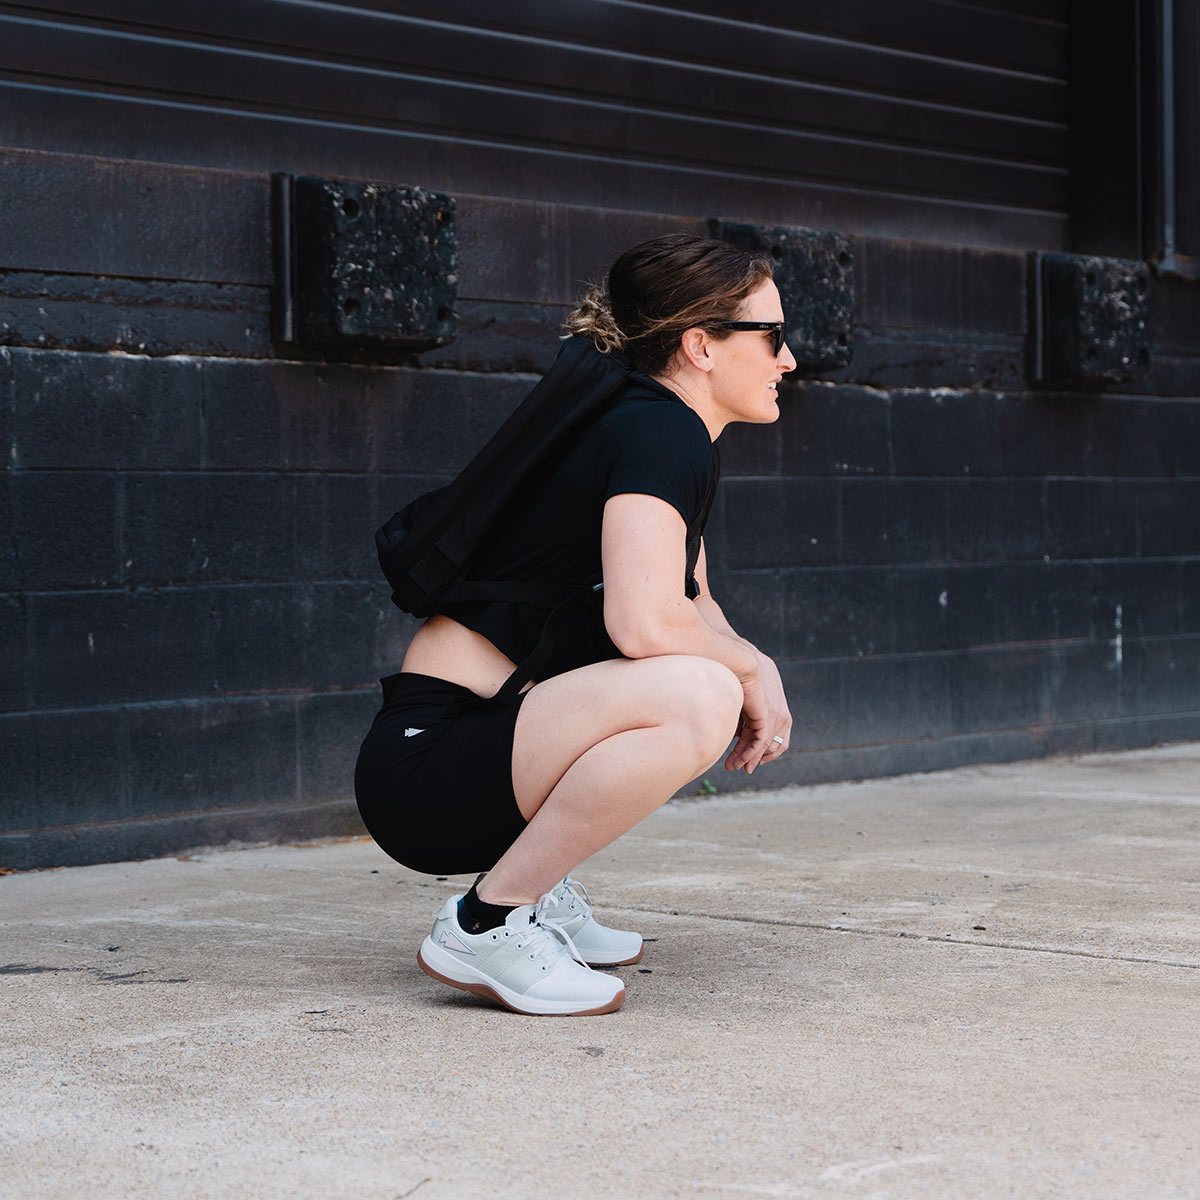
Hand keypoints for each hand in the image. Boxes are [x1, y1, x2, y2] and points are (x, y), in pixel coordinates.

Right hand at [725, 652, 790, 774]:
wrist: (738, 658)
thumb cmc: (733, 669)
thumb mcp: (741, 691)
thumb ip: (742, 709)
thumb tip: (734, 726)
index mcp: (776, 699)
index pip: (777, 731)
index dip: (763, 747)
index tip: (748, 756)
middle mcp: (781, 708)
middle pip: (774, 742)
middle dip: (756, 756)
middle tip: (741, 767)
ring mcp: (777, 712)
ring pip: (766, 744)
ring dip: (749, 758)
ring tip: (734, 766)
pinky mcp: (768, 716)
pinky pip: (761, 742)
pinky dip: (750, 753)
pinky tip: (739, 760)